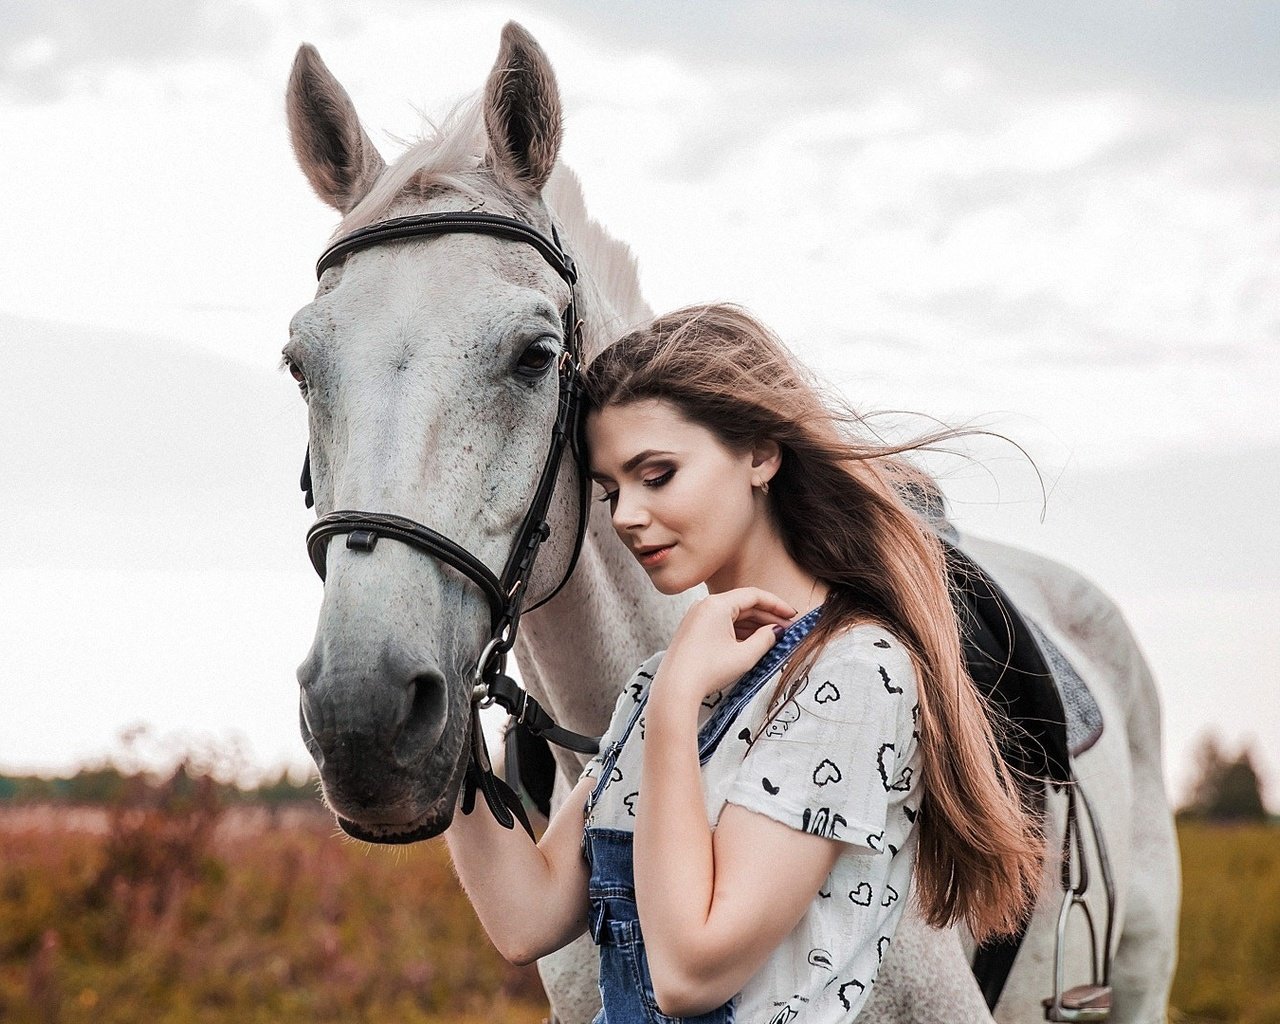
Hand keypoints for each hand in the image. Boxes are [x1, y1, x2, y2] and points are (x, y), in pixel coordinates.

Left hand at [654, 588, 796, 703]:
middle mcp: (704, 605)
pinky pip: (721, 624)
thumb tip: (776, 630)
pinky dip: (738, 631)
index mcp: (717, 604)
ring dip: (753, 625)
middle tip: (787, 628)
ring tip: (774, 637)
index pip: (754, 595)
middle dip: (766, 616)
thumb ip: (766, 639)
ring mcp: (696, 617)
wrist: (675, 689)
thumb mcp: (744, 656)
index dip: (776, 604)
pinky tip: (753, 642)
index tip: (792, 614)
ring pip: (732, 615)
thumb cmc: (708, 671)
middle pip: (743, 604)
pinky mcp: (693, 631)